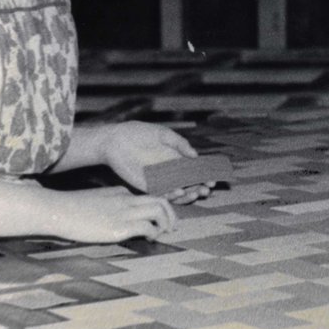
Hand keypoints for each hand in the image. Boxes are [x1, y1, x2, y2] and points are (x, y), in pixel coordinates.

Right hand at [52, 187, 176, 242]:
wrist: (57, 210)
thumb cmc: (70, 210)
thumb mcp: (94, 202)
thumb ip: (108, 206)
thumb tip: (113, 220)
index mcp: (120, 192)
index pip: (147, 197)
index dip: (157, 209)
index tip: (159, 220)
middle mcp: (126, 200)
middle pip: (160, 201)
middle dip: (171, 214)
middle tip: (173, 227)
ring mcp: (124, 212)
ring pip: (159, 210)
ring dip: (166, 223)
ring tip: (164, 234)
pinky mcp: (119, 227)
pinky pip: (147, 227)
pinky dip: (154, 233)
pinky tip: (149, 239)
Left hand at [98, 121, 213, 204]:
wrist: (115, 140)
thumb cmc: (139, 133)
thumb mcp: (164, 134)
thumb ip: (180, 144)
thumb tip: (196, 155)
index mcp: (175, 159)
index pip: (194, 171)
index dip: (205, 176)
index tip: (213, 179)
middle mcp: (169, 172)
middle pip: (189, 184)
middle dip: (200, 188)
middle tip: (208, 189)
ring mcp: (158, 180)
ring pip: (177, 192)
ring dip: (189, 194)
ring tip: (197, 191)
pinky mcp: (147, 185)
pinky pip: (161, 193)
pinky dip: (171, 195)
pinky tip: (180, 191)